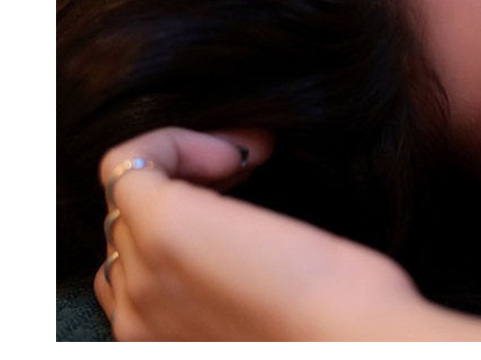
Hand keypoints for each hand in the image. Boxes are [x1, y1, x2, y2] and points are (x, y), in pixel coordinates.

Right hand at [92, 127, 426, 339]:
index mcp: (157, 341)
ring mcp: (143, 273)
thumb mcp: (262, 312)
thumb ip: (227, 286)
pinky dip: (178, 141)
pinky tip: (246, 150)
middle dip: (180, 191)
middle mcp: (135, 318)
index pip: (133, 270)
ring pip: (125, 197)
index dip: (183, 228)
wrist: (355, 343)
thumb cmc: (341, 328)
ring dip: (182, 166)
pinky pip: (126, 162)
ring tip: (249, 162)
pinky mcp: (163, 227)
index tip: (244, 209)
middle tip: (250, 174)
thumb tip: (239, 243)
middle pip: (125, 232)